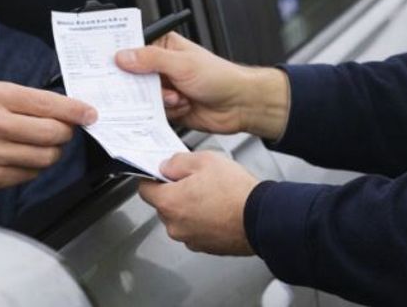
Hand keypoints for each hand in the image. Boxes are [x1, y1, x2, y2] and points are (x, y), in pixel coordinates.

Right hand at [0, 81, 96, 189]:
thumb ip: (31, 99)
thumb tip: (72, 110)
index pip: (48, 105)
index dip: (76, 111)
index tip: (90, 114)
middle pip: (53, 134)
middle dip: (66, 132)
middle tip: (64, 129)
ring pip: (47, 157)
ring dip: (53, 150)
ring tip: (42, 143)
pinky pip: (32, 174)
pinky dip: (36, 165)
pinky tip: (24, 156)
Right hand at [115, 32, 288, 138]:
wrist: (240, 105)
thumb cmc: (220, 77)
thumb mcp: (183, 64)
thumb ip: (151, 60)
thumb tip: (123, 56)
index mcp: (164, 47)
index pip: (133, 49)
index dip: (120, 58)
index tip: (110, 66)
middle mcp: (162, 67)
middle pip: (133, 76)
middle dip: (142, 86)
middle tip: (153, 88)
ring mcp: (165, 88)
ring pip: (142, 98)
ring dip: (160, 101)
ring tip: (179, 97)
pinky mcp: (168, 108)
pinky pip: (152, 113)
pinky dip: (166, 112)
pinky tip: (183, 106)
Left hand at [139, 151, 258, 255]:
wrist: (261, 218)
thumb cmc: (235, 191)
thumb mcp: (205, 160)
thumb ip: (178, 162)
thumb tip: (167, 166)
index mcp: (169, 202)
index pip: (145, 189)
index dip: (153, 177)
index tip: (163, 172)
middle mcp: (175, 225)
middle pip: (164, 205)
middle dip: (176, 192)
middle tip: (197, 180)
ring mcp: (190, 239)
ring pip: (181, 219)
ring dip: (190, 208)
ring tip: (213, 195)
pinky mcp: (205, 247)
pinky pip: (196, 230)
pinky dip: (203, 221)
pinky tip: (220, 209)